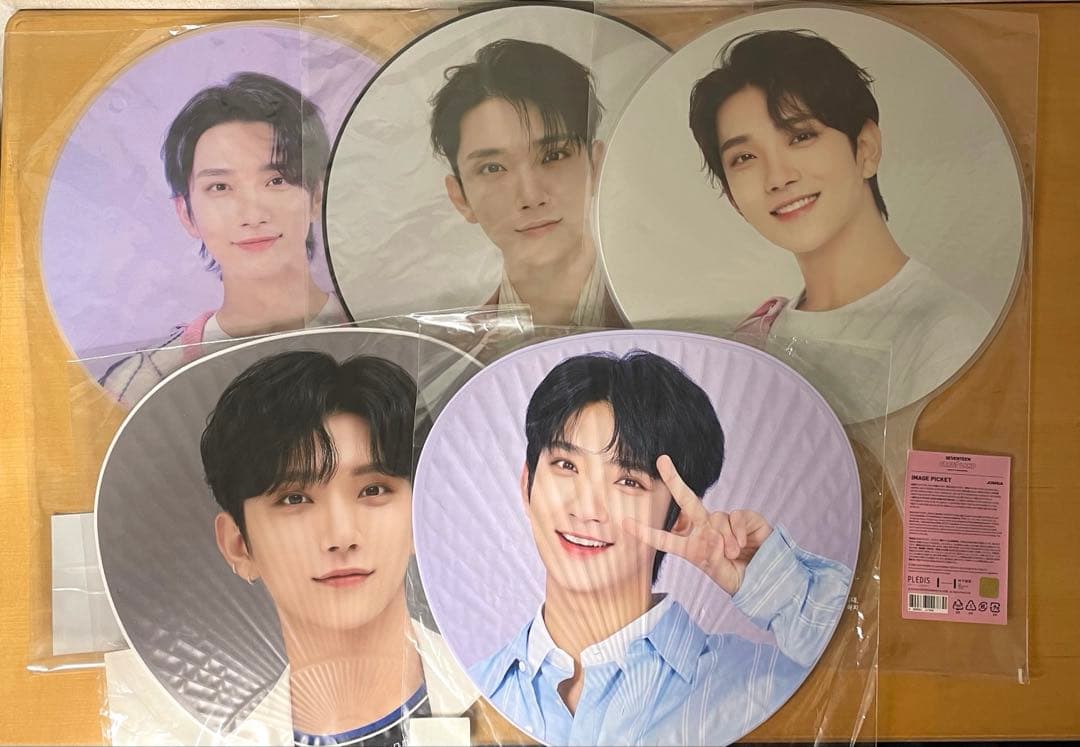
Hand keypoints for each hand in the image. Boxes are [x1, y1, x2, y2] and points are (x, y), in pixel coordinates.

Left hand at [623, 455, 772, 594]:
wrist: (768, 580)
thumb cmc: (738, 577)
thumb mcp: (719, 572)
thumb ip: (711, 555)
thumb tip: (711, 533)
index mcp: (692, 547)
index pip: (665, 539)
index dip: (645, 532)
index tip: (625, 523)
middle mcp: (706, 530)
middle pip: (688, 502)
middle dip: (674, 480)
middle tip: (662, 460)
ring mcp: (725, 522)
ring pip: (716, 518)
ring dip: (725, 539)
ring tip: (734, 554)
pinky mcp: (745, 518)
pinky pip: (736, 517)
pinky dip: (739, 533)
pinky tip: (744, 545)